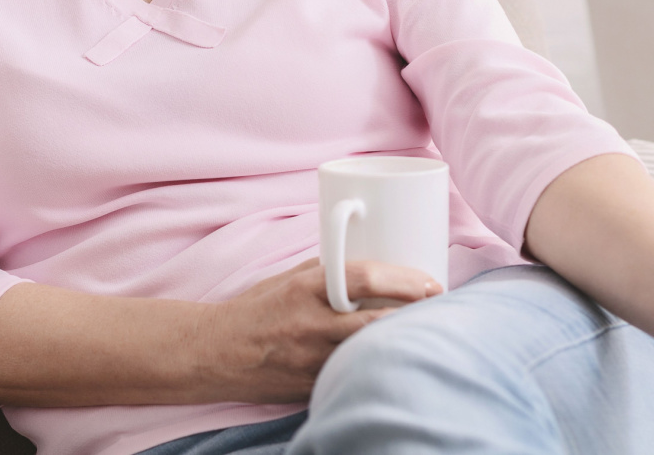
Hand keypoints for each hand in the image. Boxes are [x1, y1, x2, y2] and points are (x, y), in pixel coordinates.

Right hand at [195, 258, 440, 402]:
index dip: (402, 280)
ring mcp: (310, 360)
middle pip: (375, 320)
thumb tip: (373, 264)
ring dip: (399, 341)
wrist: (214, 353)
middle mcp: (310, 324)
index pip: (362, 279)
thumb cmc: (256, 310)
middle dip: (414, 313)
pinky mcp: (310, 388)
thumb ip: (329, 273)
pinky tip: (395, 361)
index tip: (429, 281)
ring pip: (368, 352)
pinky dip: (375, 366)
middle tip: (438, 306)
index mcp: (305, 289)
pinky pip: (351, 376)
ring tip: (425, 332)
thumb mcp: (290, 280)